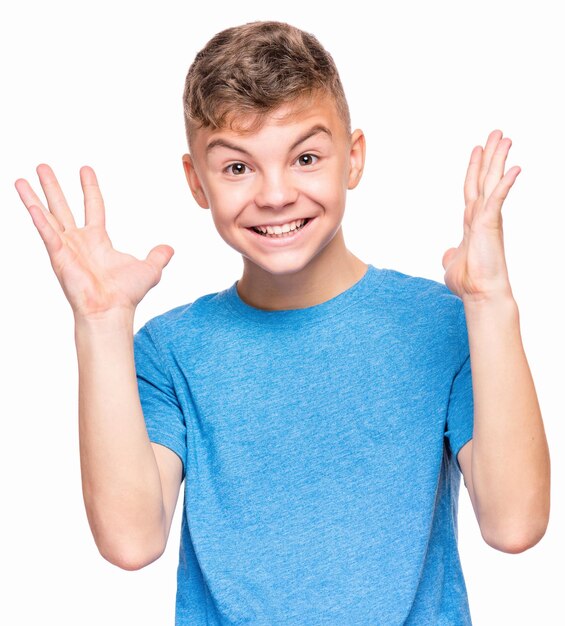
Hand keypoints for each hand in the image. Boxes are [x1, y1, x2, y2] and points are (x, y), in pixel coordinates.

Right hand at [15, 164, 173, 319]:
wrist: (112, 311)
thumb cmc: (126, 295)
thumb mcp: (150, 269)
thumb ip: (158, 256)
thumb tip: (170, 249)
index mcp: (98, 240)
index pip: (93, 206)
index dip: (89, 188)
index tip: (85, 169)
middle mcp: (79, 241)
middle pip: (63, 206)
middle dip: (53, 187)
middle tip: (43, 166)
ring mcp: (66, 248)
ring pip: (47, 216)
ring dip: (34, 197)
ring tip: (21, 179)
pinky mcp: (59, 256)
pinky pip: (47, 233)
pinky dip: (38, 218)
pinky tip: (30, 203)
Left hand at [442, 130, 520, 303]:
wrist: (479, 294)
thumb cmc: (469, 282)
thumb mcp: (452, 264)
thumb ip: (450, 255)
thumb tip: (448, 253)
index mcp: (472, 222)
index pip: (472, 189)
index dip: (474, 168)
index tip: (478, 149)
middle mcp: (481, 216)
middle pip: (484, 178)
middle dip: (490, 155)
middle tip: (497, 132)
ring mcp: (487, 219)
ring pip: (491, 182)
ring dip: (497, 160)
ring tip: (504, 137)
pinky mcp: (490, 225)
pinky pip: (497, 200)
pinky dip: (503, 184)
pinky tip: (513, 168)